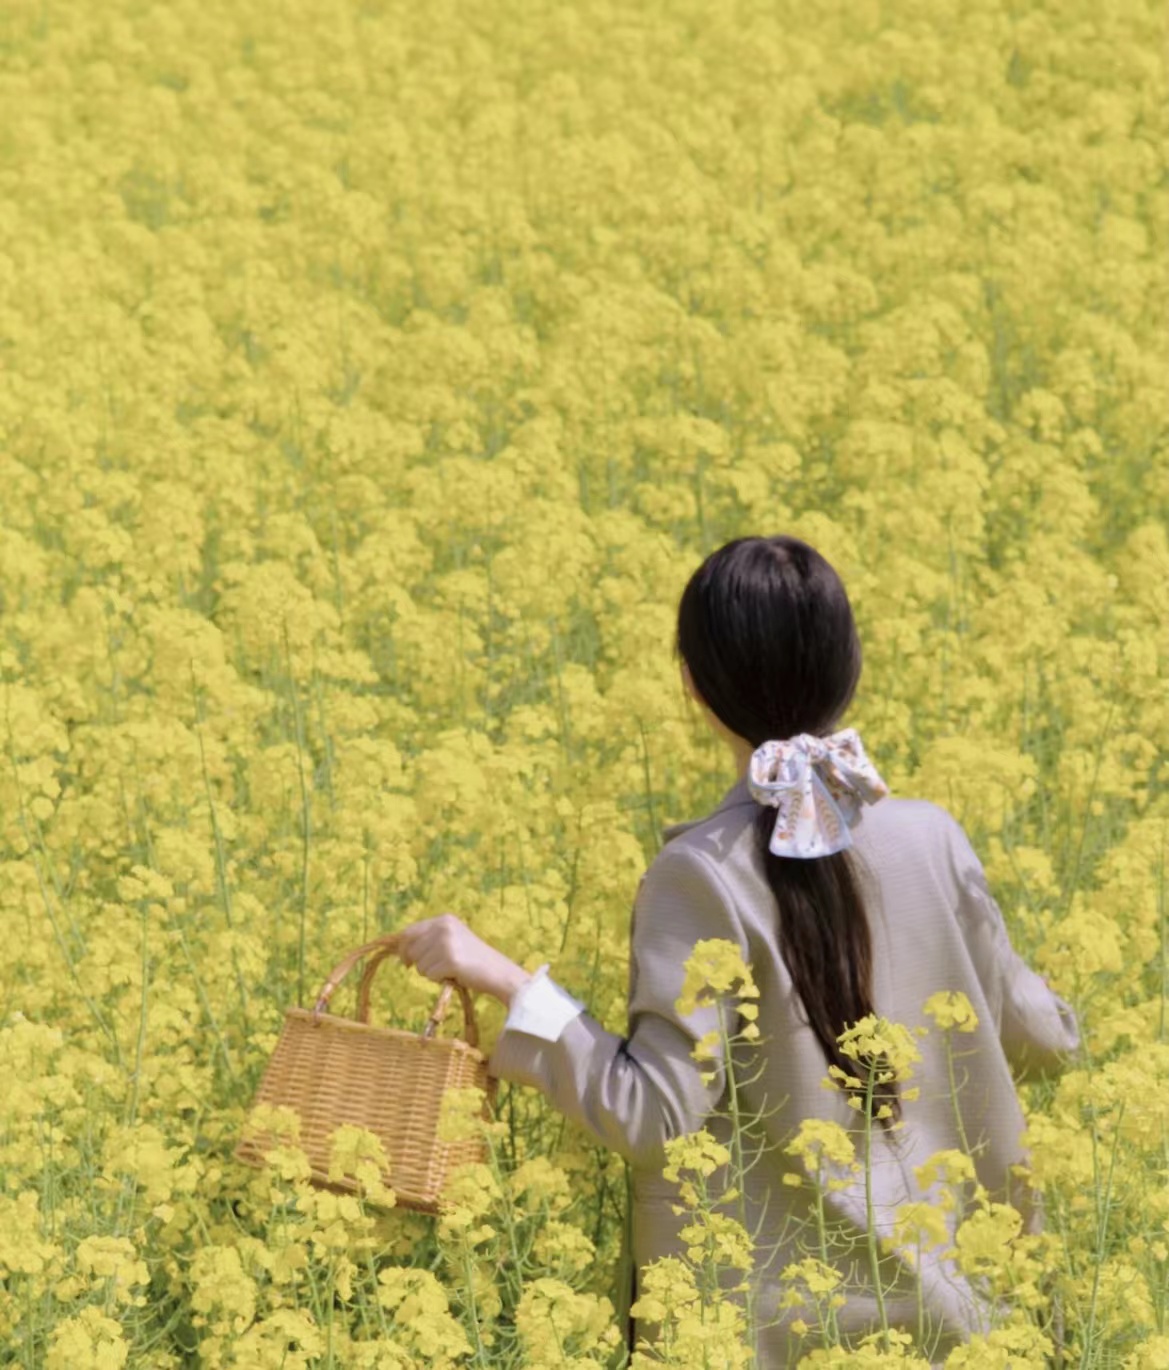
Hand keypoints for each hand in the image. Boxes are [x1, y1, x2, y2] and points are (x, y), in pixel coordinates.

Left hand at [394, 913, 532, 1006]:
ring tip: (450, 969)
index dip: (404, 948)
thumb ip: (429, 939)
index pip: (409, 932)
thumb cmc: (473, 959)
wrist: (497, 971)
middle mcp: (444, 927)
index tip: (405, 960)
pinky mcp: (451, 960)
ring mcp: (447, 943)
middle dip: (419, 962)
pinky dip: (439, 979)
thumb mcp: (452, 939)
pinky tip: (454, 975)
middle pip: (411, 949)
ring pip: (419, 965)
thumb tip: (400, 949)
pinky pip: (430, 975)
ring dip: (431, 972)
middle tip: (439, 966)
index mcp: (444, 919)